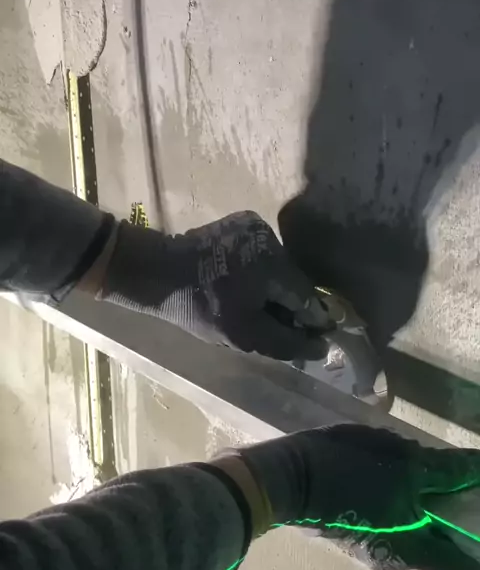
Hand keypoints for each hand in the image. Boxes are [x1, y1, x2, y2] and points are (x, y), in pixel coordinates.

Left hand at [102, 212, 328, 360]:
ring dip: (272, 288)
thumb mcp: (245, 335)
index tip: (311, 340)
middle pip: (293, 281)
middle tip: (276, 327)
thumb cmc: (199, 307)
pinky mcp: (239, 223)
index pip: (308, 298)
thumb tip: (322, 346)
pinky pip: (260, 254)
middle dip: (288, 306)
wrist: (154, 271)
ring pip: (277, 267)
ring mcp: (254, 226)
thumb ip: (287, 342)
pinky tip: (241, 286)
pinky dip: (258, 272)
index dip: (311, 322)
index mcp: (276, 263)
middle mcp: (271, 238)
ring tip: (255, 307)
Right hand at [242, 425, 479, 569]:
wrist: (284, 475)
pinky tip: (396, 469)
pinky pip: (392, 517)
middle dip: (459, 518)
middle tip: (468, 487)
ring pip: (416, 529)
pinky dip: (404, 500)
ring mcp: (371, 545)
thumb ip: (447, 472)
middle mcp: (394, 559)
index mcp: (412, 552)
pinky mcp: (353, 528)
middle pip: (443, 546)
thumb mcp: (402, 466)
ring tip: (432, 470)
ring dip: (428, 504)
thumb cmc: (347, 474)